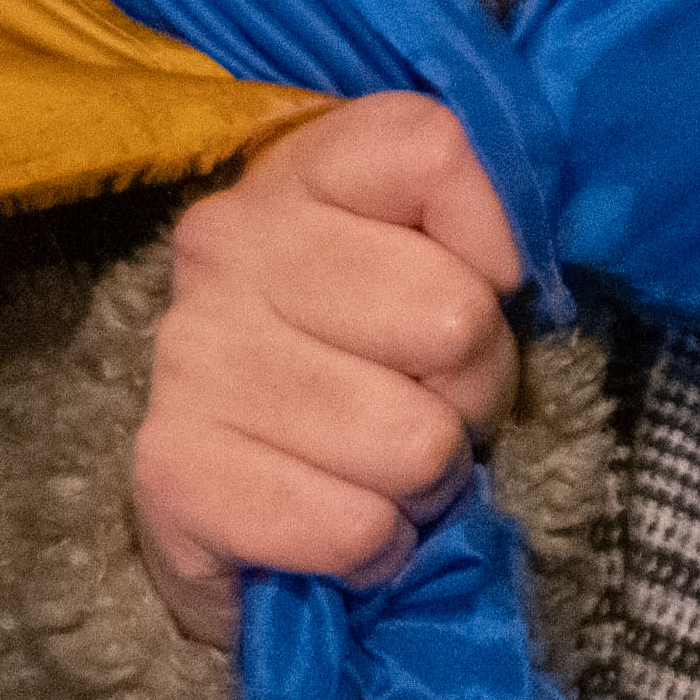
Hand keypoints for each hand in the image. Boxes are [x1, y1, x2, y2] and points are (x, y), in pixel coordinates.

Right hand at [130, 91, 523, 654]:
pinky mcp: (171, 471)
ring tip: (381, 472)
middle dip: (473, 390)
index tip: (483, 288)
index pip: (434, 149)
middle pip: (453, 316)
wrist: (245, 517)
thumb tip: (529, 259)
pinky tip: (337, 523)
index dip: (496, 238)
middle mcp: (229, 245)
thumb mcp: (434, 274)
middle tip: (430, 407)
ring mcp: (190, 355)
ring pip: (415, 444)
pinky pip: (353, 530)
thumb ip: (483, 242)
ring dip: (426, 483)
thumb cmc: (372, 376)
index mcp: (300, 171)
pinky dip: (376, 550)